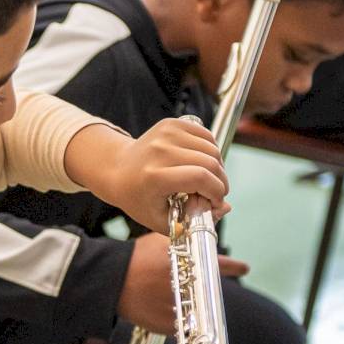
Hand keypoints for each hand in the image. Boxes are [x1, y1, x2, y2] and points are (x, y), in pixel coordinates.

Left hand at [66, 119, 227, 234]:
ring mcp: (166, 134)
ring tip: (207, 180)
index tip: (216, 202)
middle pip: (209, 162)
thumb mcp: (161, 219)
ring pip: (211, 148)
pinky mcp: (171, 124)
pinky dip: (210, 150)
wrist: (117, 170)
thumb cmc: (138, 198)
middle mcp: (160, 151)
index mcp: (154, 176)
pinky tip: (201, 163)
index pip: (200, 178)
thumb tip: (226, 207)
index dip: (216, 191)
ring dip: (217, 167)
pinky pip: (206, 135)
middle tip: (215, 193)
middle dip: (220, 181)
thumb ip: (195, 219)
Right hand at [119, 236, 247, 332]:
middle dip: (204, 284)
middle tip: (196, 281)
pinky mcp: (168, 326)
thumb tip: (225, 209)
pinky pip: (180, 323)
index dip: (234, 267)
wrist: (109, 282)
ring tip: (162, 292)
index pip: (220, 266)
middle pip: (207, 290)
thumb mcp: (164, 237)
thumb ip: (195, 226)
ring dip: (187, 301)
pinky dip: (174, 315)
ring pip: (194, 308)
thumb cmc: (136, 258)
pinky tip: (158, 304)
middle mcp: (188, 288)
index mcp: (189, 265)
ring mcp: (180, 309)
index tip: (245, 268)